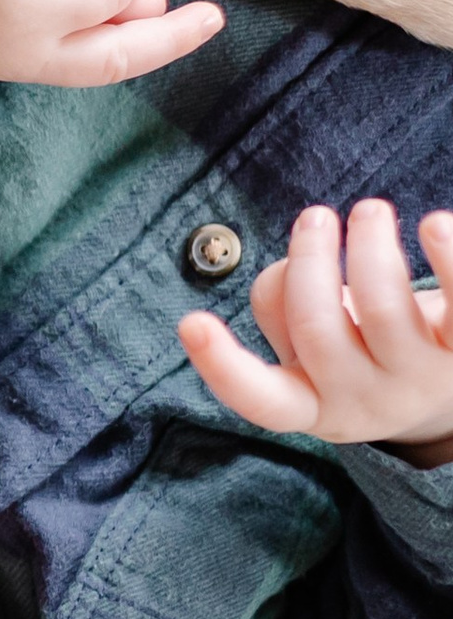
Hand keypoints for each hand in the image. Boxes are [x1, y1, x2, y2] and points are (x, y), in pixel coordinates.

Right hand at [179, 202, 452, 466]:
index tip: (191, 322)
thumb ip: (283, 309)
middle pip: (319, 331)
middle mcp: (366, 402)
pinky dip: (447, 256)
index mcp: (314, 407)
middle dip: (310, 263)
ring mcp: (421, 380)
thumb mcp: (314, 346)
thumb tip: (294, 265)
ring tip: (368, 211)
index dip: (222, 366)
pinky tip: (434, 223)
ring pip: (383, 310)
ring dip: (367, 247)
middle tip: (315, 217)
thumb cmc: (367, 349)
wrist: (451, 387)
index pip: (262, 402)